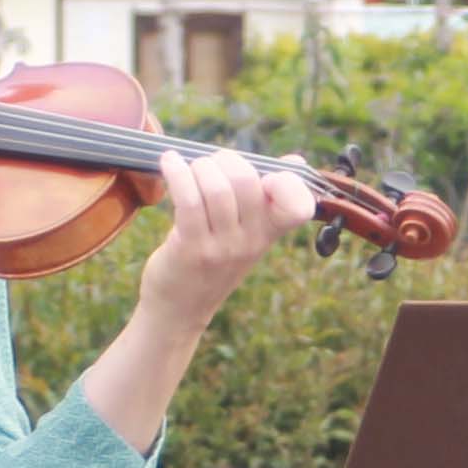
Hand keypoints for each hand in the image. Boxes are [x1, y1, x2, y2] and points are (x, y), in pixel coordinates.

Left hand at [133, 148, 318, 337]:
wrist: (179, 307)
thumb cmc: (211, 260)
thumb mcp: (246, 234)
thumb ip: (266, 199)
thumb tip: (296, 161)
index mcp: (270, 233)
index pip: (298, 207)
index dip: (288, 182)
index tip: (266, 177)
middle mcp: (251, 241)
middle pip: (247, 181)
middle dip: (224, 160)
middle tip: (209, 165)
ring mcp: (222, 247)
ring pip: (216, 188)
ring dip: (198, 167)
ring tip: (186, 167)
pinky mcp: (192, 249)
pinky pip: (188, 200)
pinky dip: (178, 173)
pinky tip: (169, 162)